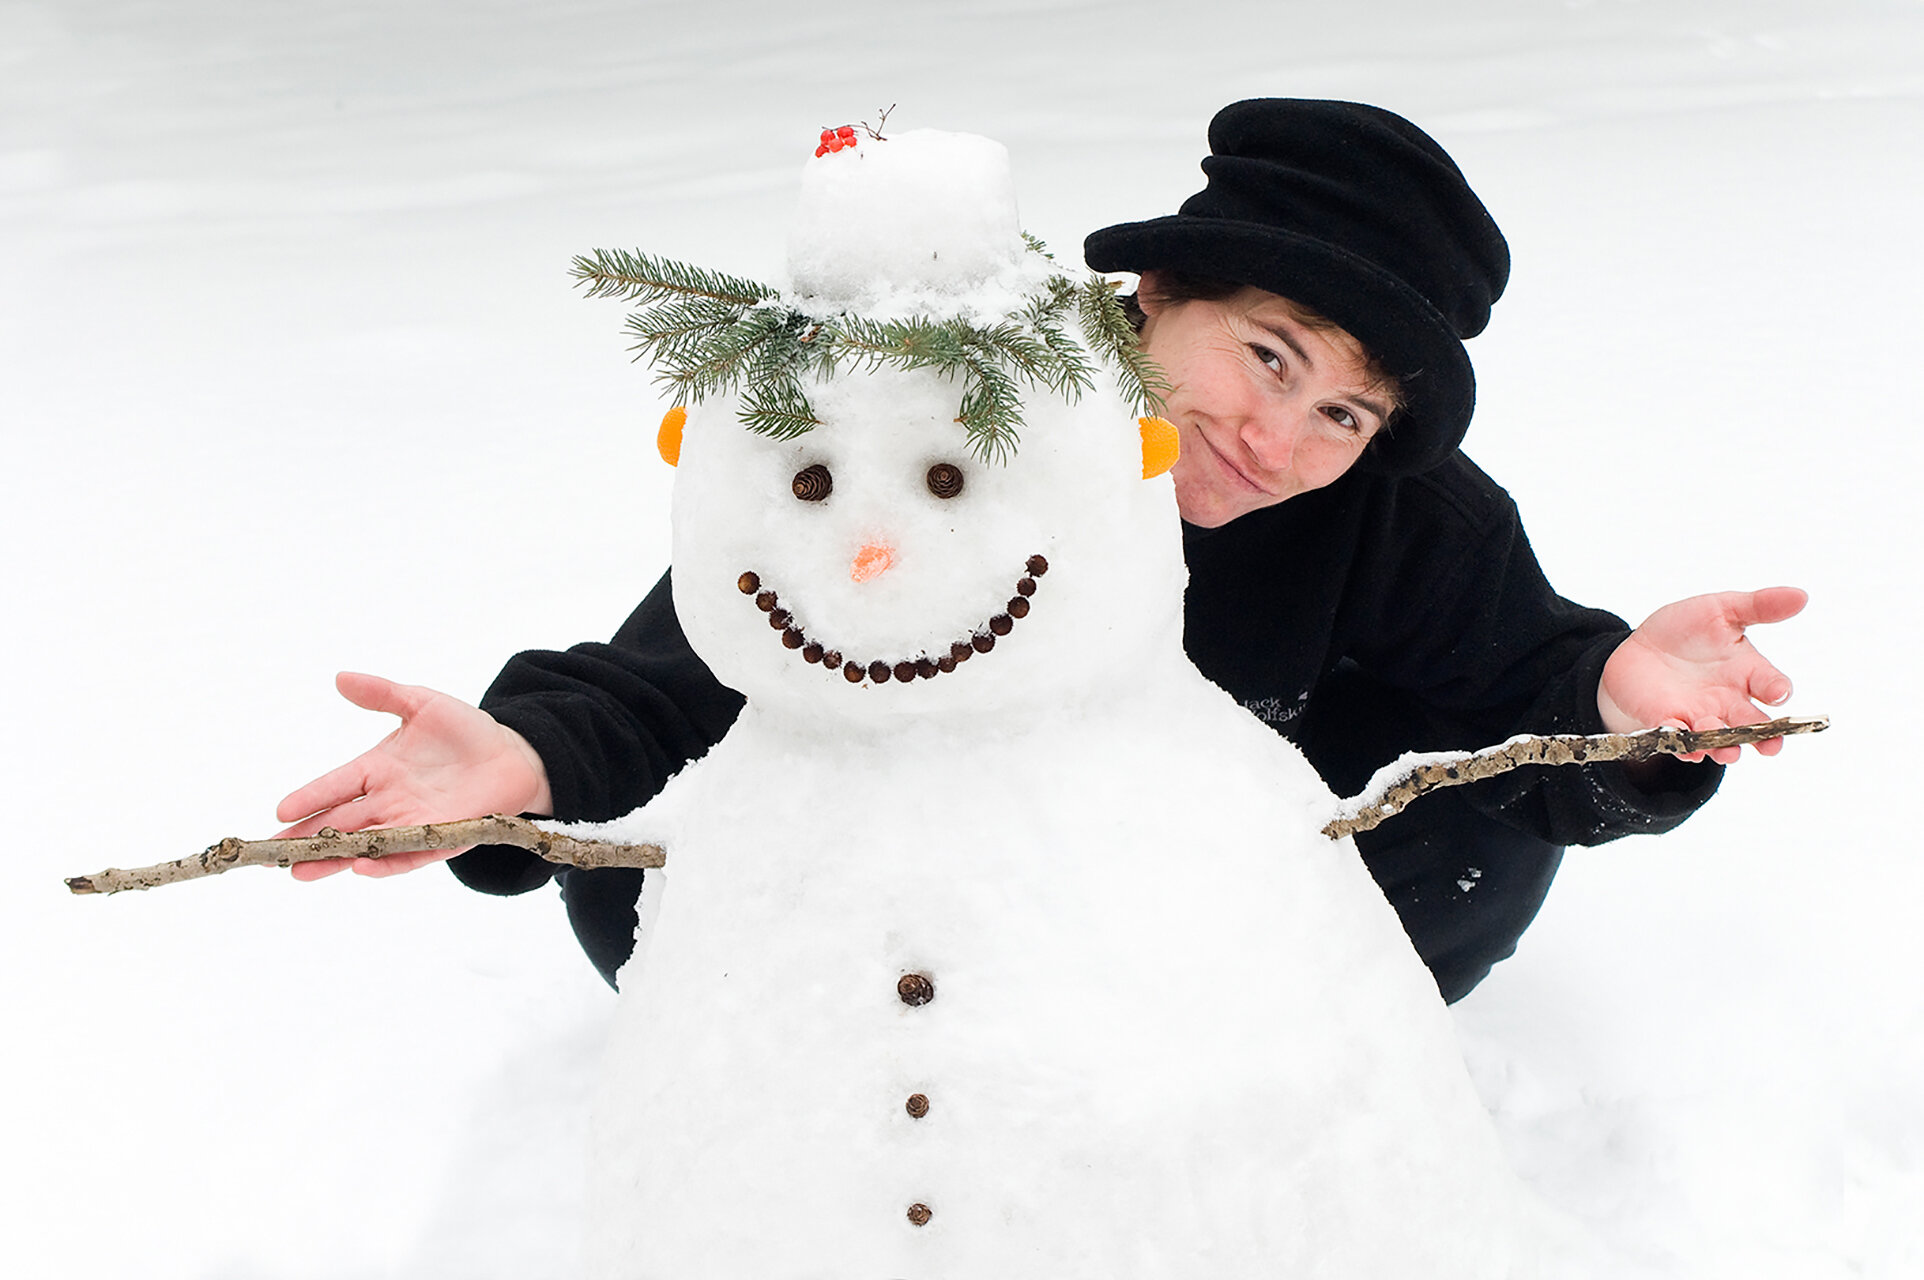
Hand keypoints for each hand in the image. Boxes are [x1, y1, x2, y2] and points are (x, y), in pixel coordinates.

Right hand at [276, 672, 553, 880]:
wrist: (513, 754)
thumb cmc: (465, 730)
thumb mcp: (422, 704)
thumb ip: (382, 694)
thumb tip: (340, 677)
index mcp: (377, 770)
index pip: (334, 786)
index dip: (308, 798)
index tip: (278, 811)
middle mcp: (388, 801)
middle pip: (337, 824)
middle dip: (304, 840)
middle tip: (268, 856)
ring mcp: (411, 822)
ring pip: (363, 845)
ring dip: (332, 859)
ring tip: (300, 872)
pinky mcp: (439, 838)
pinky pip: (407, 855)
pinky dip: (385, 863)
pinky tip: (360, 867)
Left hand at [1598, 587, 1807, 763]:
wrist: (1640, 647)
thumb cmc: (1688, 629)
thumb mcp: (1721, 610)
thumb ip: (1759, 606)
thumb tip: (1801, 595)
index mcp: (1748, 673)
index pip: (1772, 685)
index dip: (1778, 690)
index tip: (1778, 692)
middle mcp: (1729, 701)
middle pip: (1754, 725)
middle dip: (1764, 739)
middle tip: (1771, 746)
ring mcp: (1699, 716)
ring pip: (1718, 739)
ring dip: (1723, 746)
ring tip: (1727, 752)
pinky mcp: (1667, 723)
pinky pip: (1678, 739)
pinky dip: (1682, 744)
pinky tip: (1684, 744)